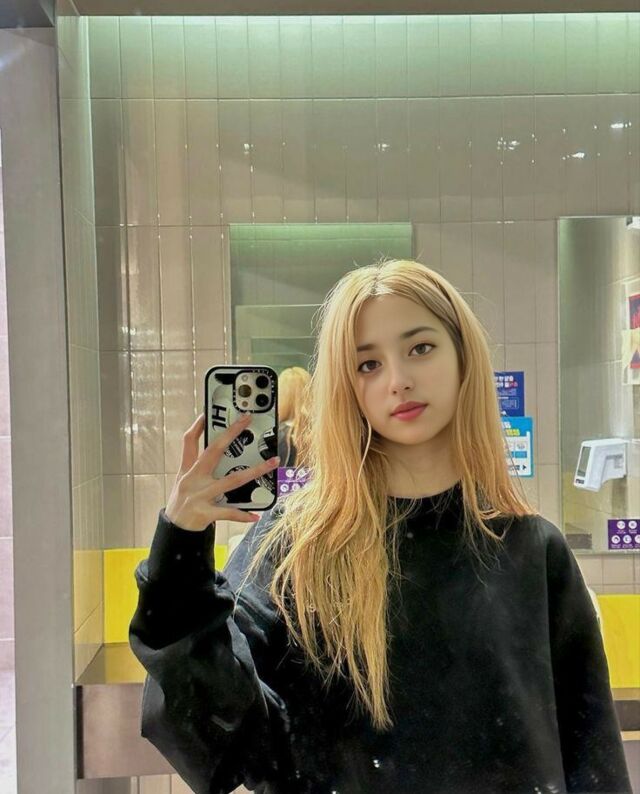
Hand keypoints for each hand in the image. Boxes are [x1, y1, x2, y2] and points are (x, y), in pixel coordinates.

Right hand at [165, 413, 278, 531]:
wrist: (173, 530)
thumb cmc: (182, 502)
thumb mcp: (183, 481)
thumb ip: (196, 465)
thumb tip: (218, 450)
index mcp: (187, 469)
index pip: (189, 441)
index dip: (198, 426)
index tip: (207, 412)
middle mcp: (193, 479)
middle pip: (213, 451)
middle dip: (230, 434)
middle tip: (246, 420)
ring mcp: (199, 495)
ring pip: (232, 480)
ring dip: (255, 471)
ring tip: (272, 462)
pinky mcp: (205, 513)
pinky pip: (228, 512)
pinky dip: (242, 514)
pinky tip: (255, 515)